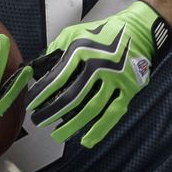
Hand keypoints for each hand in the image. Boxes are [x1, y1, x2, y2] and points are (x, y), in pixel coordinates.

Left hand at [26, 0, 170, 147]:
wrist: (140, 32)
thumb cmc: (105, 33)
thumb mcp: (76, 32)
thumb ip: (57, 47)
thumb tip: (40, 66)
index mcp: (82, 51)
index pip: (57, 78)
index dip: (42, 94)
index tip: (32, 104)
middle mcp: (98, 66)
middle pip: (72, 97)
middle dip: (52, 112)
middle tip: (39, 121)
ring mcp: (115, 79)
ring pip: (90, 109)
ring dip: (72, 125)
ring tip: (57, 135)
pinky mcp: (128, 90)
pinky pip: (112, 114)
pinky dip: (100, 130)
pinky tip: (86, 140)